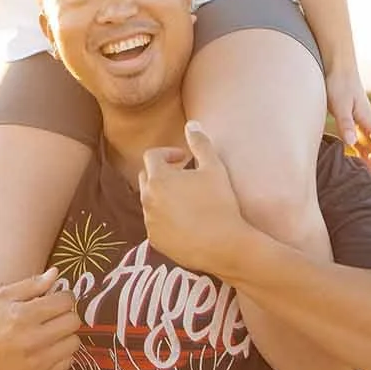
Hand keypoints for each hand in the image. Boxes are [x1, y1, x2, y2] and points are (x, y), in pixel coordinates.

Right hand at [0, 268, 80, 369]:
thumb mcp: (3, 298)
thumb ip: (32, 284)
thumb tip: (56, 273)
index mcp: (24, 316)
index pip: (65, 301)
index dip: (64, 297)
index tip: (58, 299)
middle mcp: (33, 340)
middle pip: (73, 321)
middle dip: (66, 315)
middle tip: (55, 316)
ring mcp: (38, 362)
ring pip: (74, 342)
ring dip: (66, 336)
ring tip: (51, 334)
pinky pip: (68, 362)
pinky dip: (61, 355)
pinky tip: (47, 350)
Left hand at [139, 121, 249, 280]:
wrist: (224, 245)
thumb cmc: (220, 203)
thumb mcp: (214, 168)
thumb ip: (200, 143)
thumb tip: (191, 124)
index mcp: (158, 179)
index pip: (152, 156)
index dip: (167, 153)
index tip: (184, 159)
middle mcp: (147, 199)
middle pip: (146, 177)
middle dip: (162, 173)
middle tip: (184, 176)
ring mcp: (149, 222)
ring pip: (150, 201)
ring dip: (163, 195)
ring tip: (187, 199)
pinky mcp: (155, 240)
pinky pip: (155, 222)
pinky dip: (165, 217)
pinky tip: (186, 220)